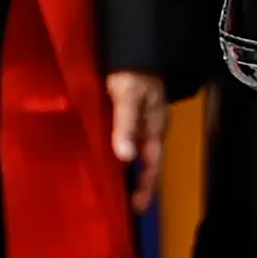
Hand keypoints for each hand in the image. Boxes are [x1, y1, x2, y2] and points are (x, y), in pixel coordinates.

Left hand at [106, 70, 170, 214]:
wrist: (134, 48)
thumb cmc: (134, 71)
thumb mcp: (129, 97)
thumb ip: (126, 125)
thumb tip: (125, 157)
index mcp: (154, 129)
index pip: (152, 166)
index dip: (145, 188)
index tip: (136, 210)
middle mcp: (148, 130)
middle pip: (144, 165)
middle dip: (135, 187)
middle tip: (121, 210)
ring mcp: (137, 124)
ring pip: (133, 155)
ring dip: (123, 173)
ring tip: (110, 193)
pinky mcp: (124, 117)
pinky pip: (121, 142)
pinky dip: (113, 156)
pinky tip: (102, 162)